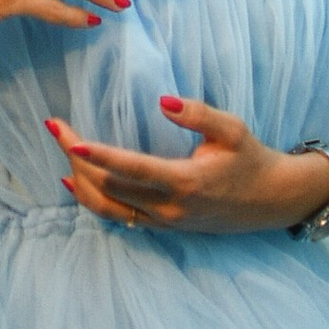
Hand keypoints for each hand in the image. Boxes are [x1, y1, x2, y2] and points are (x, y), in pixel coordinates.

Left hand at [49, 95, 328, 236]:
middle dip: (78, 159)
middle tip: (56, 128)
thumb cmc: (252, 160)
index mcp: (185, 182)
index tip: (70, 139)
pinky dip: (93, 201)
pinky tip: (74, 182)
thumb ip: (199, 114)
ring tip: (62, 151)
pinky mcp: (163, 227)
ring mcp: (164, 222)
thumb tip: (164, 101)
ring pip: (108, 208)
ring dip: (80, 181)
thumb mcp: (233, 130)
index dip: (98, 155)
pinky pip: (118, 217)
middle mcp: (169, 208)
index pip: (131, 169)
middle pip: (109, 187)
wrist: (271, 201)